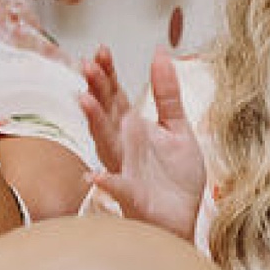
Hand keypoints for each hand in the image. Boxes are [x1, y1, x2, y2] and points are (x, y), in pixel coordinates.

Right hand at [85, 47, 205, 237]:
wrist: (184, 218)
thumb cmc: (176, 178)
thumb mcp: (177, 127)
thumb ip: (167, 93)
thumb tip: (160, 54)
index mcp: (132, 127)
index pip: (115, 94)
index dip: (107, 73)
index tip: (100, 51)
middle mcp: (123, 146)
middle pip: (105, 113)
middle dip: (96, 89)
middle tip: (87, 66)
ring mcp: (125, 169)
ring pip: (106, 143)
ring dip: (95, 123)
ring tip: (86, 101)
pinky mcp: (133, 196)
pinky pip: (117, 187)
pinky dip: (106, 182)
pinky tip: (95, 176)